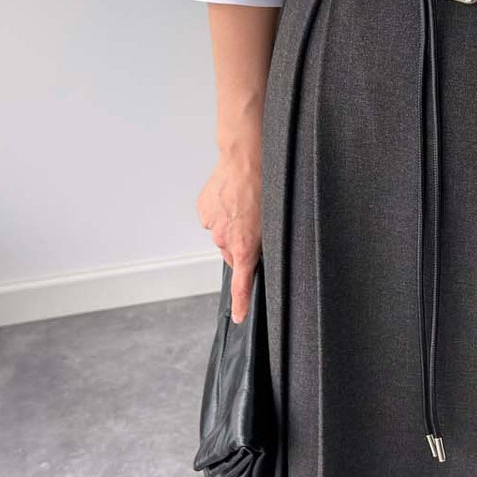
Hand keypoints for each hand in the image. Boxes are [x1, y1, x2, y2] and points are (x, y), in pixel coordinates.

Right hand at [197, 144, 262, 323]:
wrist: (245, 159)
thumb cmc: (265, 187)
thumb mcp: (273, 222)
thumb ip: (260, 244)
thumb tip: (256, 253)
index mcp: (243, 246)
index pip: (240, 283)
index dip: (241, 302)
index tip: (239, 317)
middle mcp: (224, 239)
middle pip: (232, 253)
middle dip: (241, 244)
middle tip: (253, 224)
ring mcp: (212, 225)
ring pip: (223, 234)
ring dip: (232, 225)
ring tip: (244, 205)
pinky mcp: (203, 210)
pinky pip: (214, 219)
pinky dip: (222, 212)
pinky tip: (232, 198)